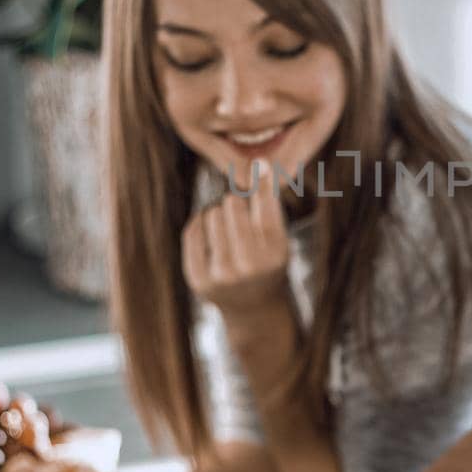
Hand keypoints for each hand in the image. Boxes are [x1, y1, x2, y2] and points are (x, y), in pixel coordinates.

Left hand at [182, 172, 288, 323]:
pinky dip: (201, 225)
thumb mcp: (278, 236)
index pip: (264, 202)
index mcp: (275, 252)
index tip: (260, 167)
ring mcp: (220, 274)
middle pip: (232, 202)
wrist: (253, 308)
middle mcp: (248, 265)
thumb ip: (269, 202)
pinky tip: (212, 236)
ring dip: (218, 214)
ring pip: (210, 213)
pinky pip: (192, 229)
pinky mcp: (197, 278)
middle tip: (243, 213)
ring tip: (228, 229)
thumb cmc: (267, 261)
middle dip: (237, 202)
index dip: (260, 180)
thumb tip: (261, 162)